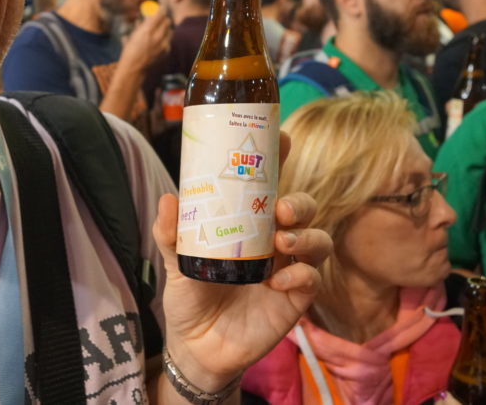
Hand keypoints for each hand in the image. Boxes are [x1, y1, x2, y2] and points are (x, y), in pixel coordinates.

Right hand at [120, 13, 170, 71]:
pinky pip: (168, 41)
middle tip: (160, 19)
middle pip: (167, 21)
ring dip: (165, 28)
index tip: (160, 8)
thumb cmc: (129, 51)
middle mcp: (157, 36)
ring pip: (170, 30)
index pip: (159, 14)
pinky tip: (158, 42)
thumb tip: (145, 17)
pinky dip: (165, 39)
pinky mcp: (166, 51)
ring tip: (159, 30)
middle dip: (163, 19)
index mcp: (146, 30)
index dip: (161, 10)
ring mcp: (163, 45)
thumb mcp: (133, 35)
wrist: (134, 68)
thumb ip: (141, 25)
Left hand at [152, 132, 332, 392]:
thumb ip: (170, 234)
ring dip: (307, 237)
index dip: (280, 158)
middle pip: (304, 208)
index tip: (282, 138)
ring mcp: (288, 269)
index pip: (270, 184)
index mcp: (248, 222)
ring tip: (283, 244)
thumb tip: (167, 200)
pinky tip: (277, 284)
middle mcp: (274, 240)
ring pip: (317, 241)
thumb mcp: (174, 262)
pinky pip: (311, 281)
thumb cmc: (190, 296)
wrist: (196, 347)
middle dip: (300, 202)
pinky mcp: (295, 300)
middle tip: (281, 209)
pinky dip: (301, 277)